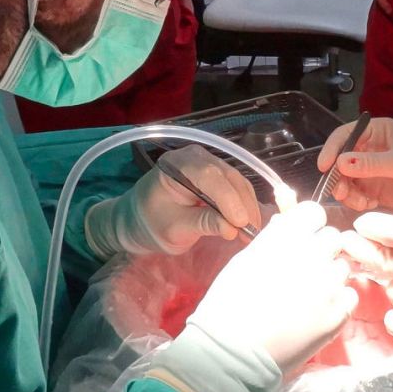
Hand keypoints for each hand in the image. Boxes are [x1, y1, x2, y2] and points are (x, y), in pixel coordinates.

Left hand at [85, 146, 262, 257]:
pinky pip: (237, 187)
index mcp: (176, 165)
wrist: (140, 217)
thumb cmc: (151, 222)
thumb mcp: (173, 228)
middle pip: (227, 177)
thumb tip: (231, 228)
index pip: (208, 176)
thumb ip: (202, 224)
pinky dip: (245, 205)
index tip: (240, 224)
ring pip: (237, 182)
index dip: (228, 199)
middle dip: (242, 205)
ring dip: (248, 206)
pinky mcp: (218, 175)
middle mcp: (195, 157)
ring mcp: (209, 163)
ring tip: (252, 233)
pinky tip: (249, 223)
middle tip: (251, 234)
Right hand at [188, 201, 358, 371]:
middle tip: (304, 269)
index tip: (302, 239)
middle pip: (333, 238)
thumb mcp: (245, 260)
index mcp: (285, 237)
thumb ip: (273, 237)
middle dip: (321, 249)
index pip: (315, 213)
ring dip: (329, 275)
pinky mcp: (338, 313)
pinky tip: (316, 312)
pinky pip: (349, 294)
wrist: (233, 352)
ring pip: (342, 267)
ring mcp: (328, 284)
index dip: (308, 226)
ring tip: (307, 295)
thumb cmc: (229, 304)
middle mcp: (311, 254)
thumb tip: (288, 221)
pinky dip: (337, 301)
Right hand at [318, 117, 392, 214]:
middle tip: (342, 192)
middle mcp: (370, 148)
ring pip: (344, 179)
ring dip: (347, 191)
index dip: (332, 149)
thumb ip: (372, 163)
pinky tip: (371, 204)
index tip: (325, 167)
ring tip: (363, 201)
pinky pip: (353, 194)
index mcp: (378, 131)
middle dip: (338, 176)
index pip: (345, 135)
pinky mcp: (372, 189)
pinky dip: (357, 201)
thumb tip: (340, 162)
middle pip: (340, 159)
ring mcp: (370, 170)